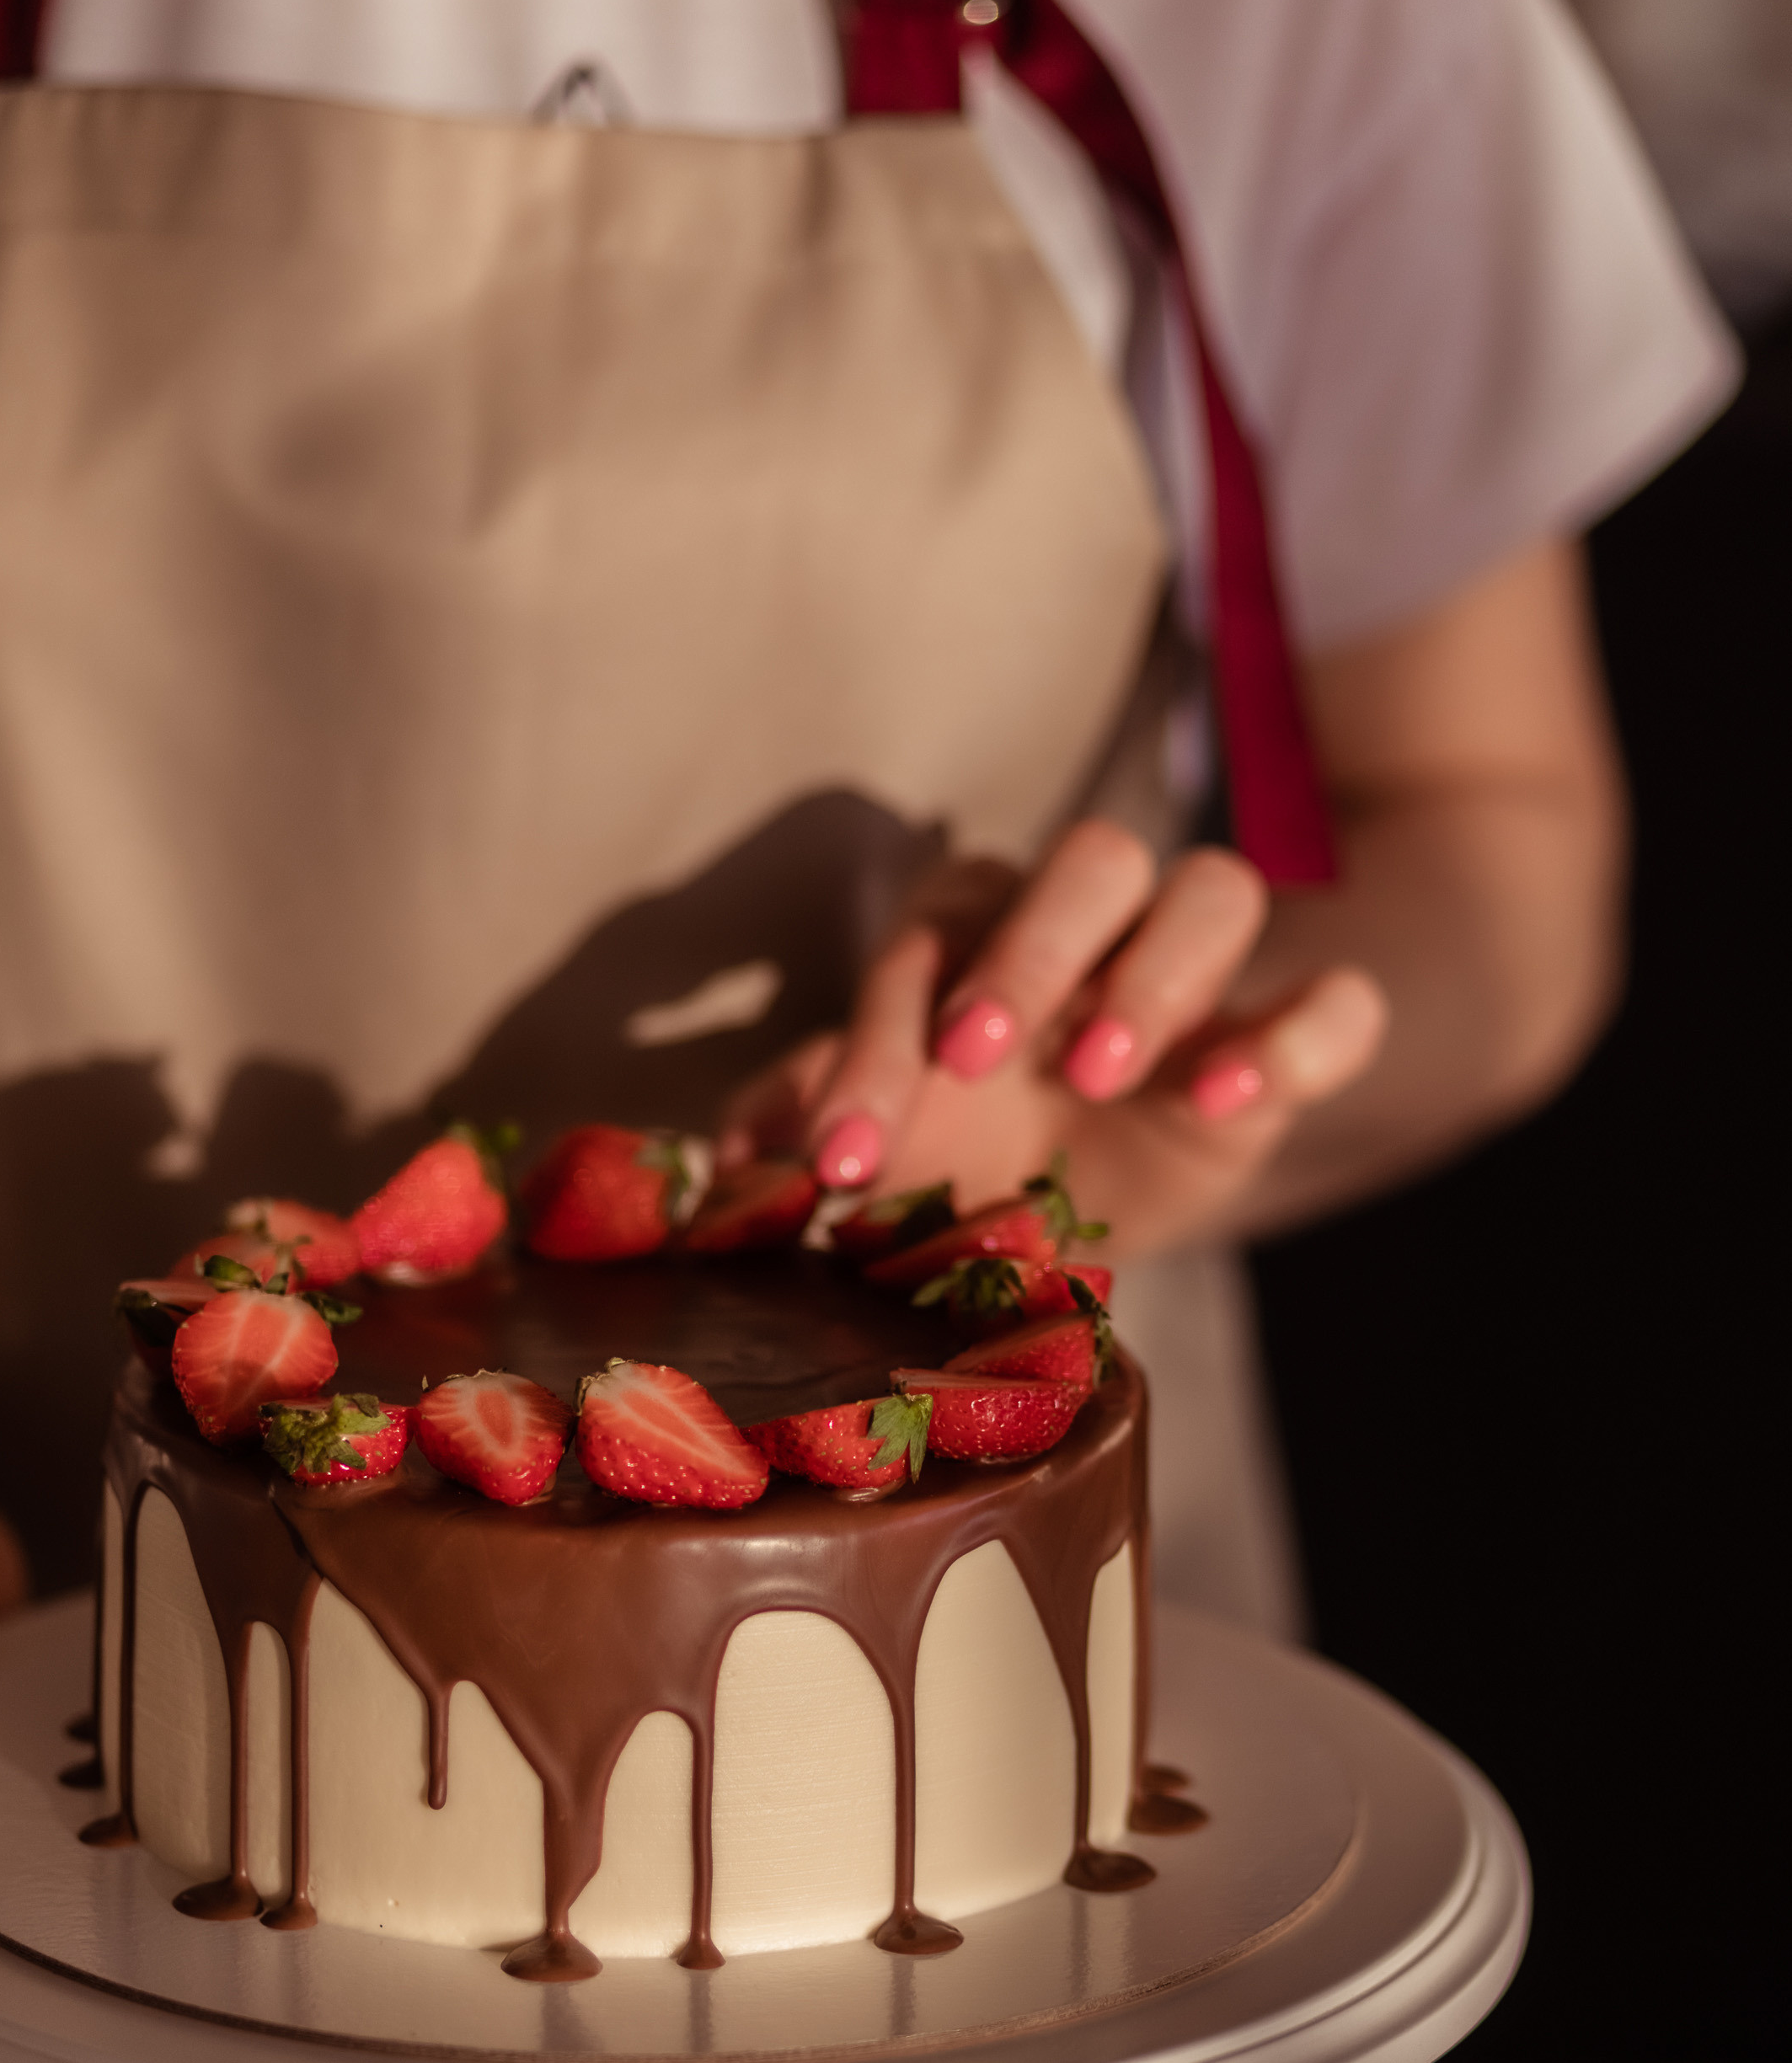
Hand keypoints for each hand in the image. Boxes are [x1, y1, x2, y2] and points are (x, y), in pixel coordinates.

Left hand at [718, 821, 1385, 1256]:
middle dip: (1030, 950)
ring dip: (1157, 972)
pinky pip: (1334, 1000)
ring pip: (1216, 891)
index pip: (938, 937)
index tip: (851, 1151)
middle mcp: (1097, 921)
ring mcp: (1203, 972)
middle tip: (978, 1057)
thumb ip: (808, 1120)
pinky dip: (1295, 1036)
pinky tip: (1225, 1097)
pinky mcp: (1284, 1036)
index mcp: (983, 924)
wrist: (1095, 1204)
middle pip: (1091, 858)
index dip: (882, 1041)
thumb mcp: (892, 1139)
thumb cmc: (968, 1148)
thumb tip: (729, 1157)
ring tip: (1103, 1073)